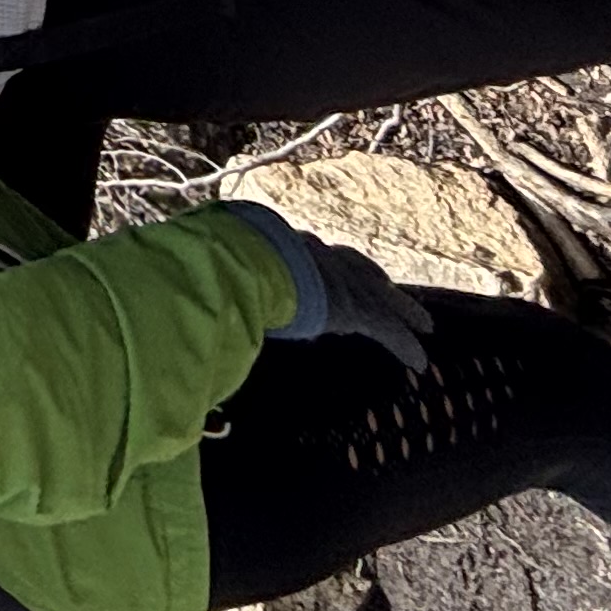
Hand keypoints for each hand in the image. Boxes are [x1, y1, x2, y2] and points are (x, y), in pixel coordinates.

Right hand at [225, 206, 436, 372]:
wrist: (247, 261)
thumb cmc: (225, 264)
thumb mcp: (223, 265)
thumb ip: (217, 277)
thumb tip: (185, 292)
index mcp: (289, 246)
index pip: (319, 255)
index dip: (334, 266)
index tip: (339, 272)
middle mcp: (321, 257)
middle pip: (358, 268)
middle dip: (376, 281)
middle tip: (392, 291)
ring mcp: (341, 281)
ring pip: (383, 297)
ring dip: (404, 309)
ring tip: (424, 324)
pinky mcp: (356, 308)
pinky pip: (388, 331)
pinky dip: (406, 345)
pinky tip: (421, 363)